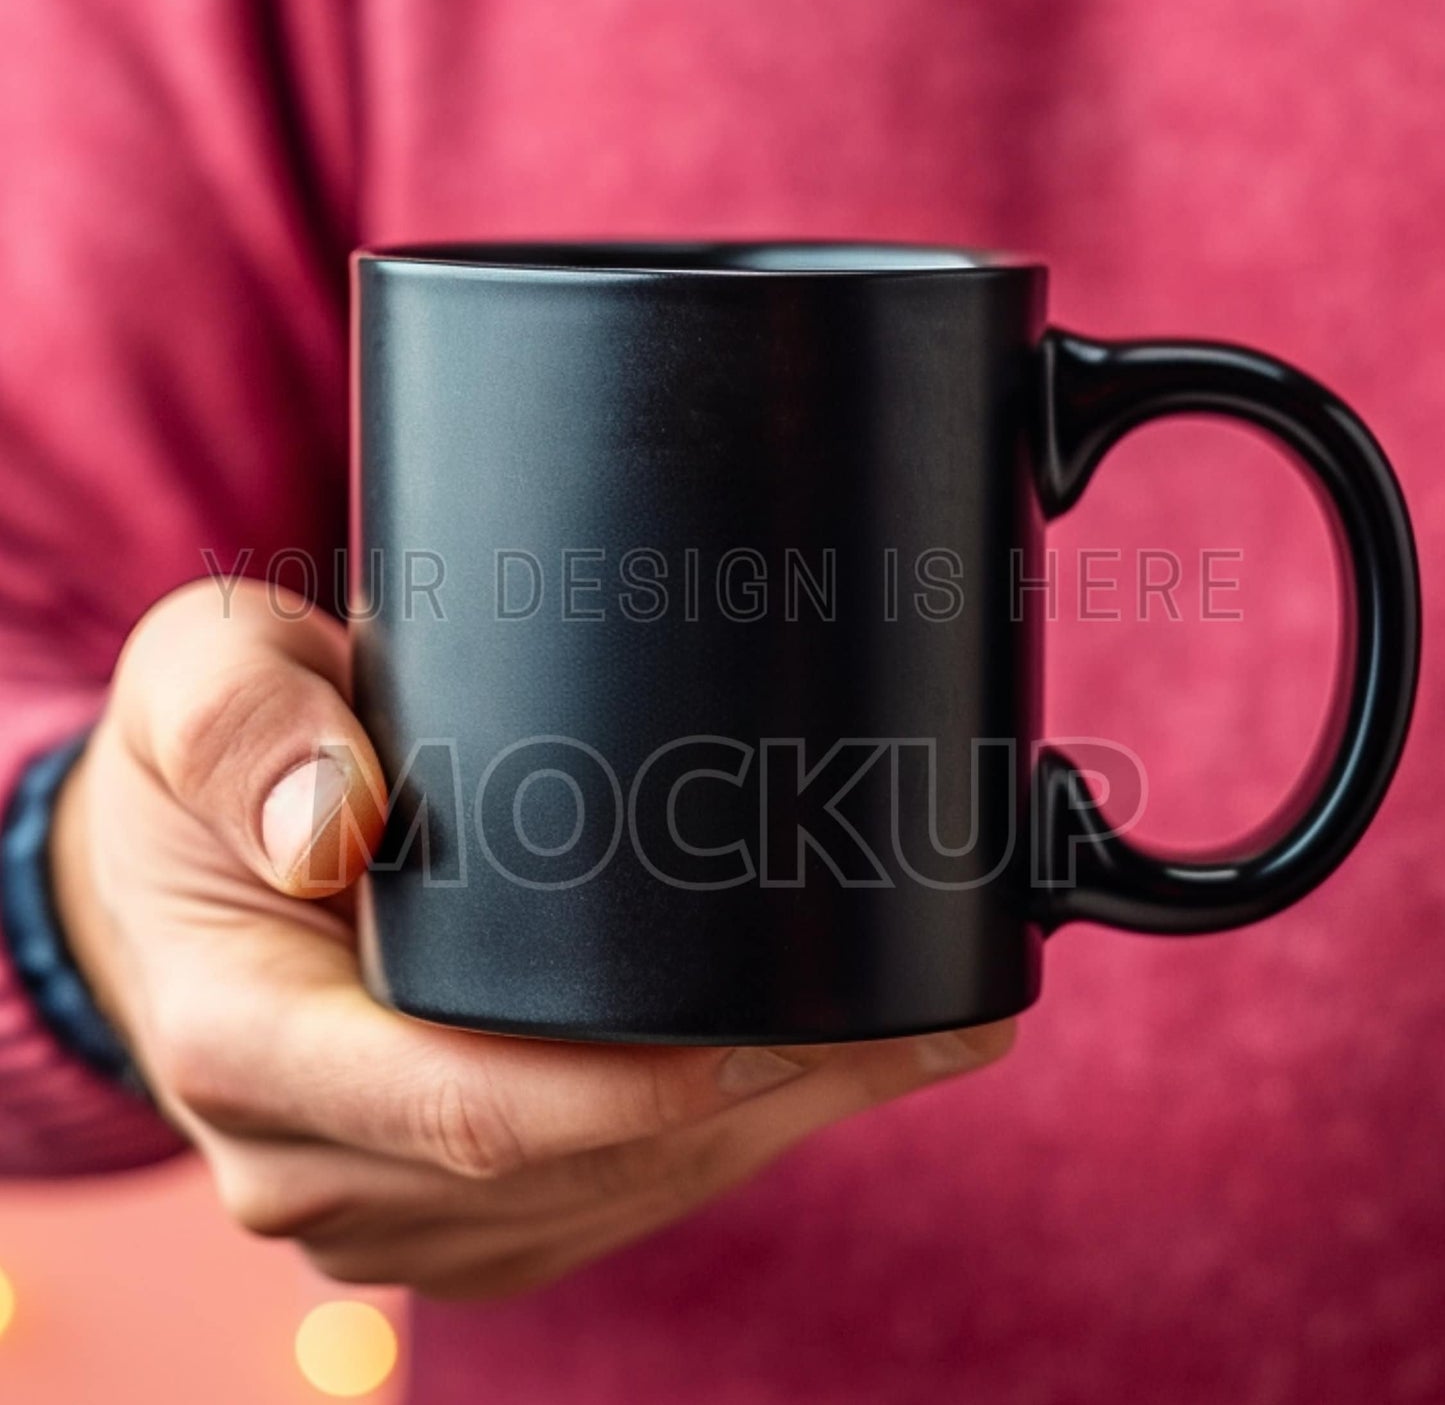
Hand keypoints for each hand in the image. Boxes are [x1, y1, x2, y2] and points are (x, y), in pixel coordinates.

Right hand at [52, 578, 1013, 1298]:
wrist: (165, 878)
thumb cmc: (193, 782)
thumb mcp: (193, 688)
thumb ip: (247, 725)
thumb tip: (336, 820)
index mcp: (253, 1045)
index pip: (470, 1107)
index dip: (642, 1086)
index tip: (788, 1025)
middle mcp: (319, 1160)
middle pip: (580, 1166)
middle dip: (765, 1102)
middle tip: (923, 1019)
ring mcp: (385, 1203)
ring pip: (613, 1197)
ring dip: (771, 1126)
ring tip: (913, 1040)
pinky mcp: (443, 1207)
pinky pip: (603, 1200)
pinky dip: (720, 1142)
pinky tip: (814, 1077)